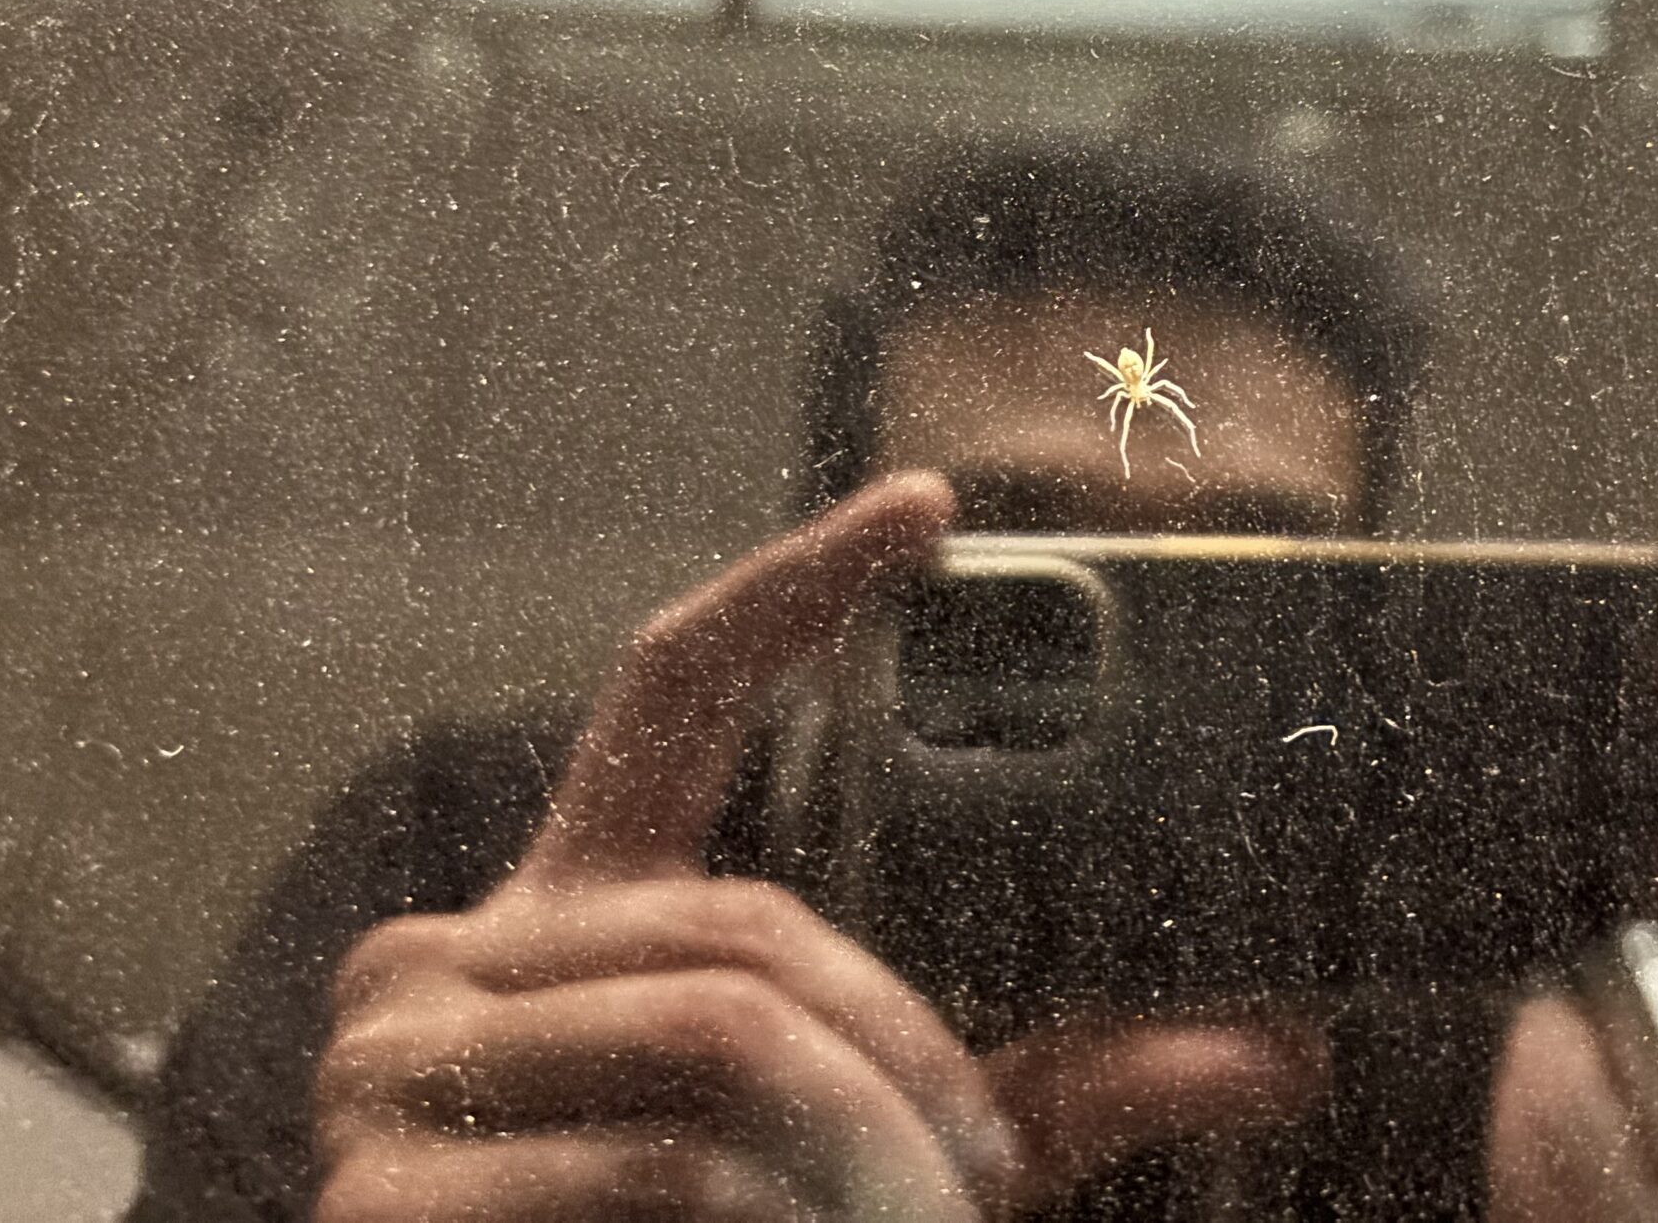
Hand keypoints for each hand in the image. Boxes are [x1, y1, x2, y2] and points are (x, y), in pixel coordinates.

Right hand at [312, 473, 1325, 1220]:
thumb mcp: (884, 1155)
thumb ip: (1048, 1091)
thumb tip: (1278, 1056)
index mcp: (572, 919)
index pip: (671, 695)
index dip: (793, 589)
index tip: (930, 506)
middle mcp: (452, 960)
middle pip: (743, 926)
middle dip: (898, 1054)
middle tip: (981, 1166)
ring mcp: (392, 1070)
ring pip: (720, 1036)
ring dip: (864, 1153)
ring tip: (915, 1221)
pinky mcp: (379, 1197)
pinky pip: (663, 1162)